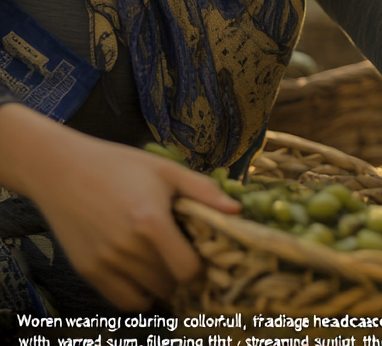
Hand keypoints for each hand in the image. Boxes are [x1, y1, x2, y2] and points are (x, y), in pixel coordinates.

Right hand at [0, 107, 239, 310]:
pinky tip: (144, 277)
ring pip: (146, 296)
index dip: (203, 270)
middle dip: (183, 277)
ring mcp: (105, 262)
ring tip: (166, 268)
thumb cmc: (119, 165)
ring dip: (161, 287)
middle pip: (169, 284)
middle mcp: (127, 248)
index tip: (208, 261)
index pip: (187, 269)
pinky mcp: (87, 270)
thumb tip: (237, 210)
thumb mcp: (166, 170)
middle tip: (187, 261)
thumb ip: (203, 192)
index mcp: (151, 223)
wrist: (61, 169)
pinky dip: (137, 296)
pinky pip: (120, 300)